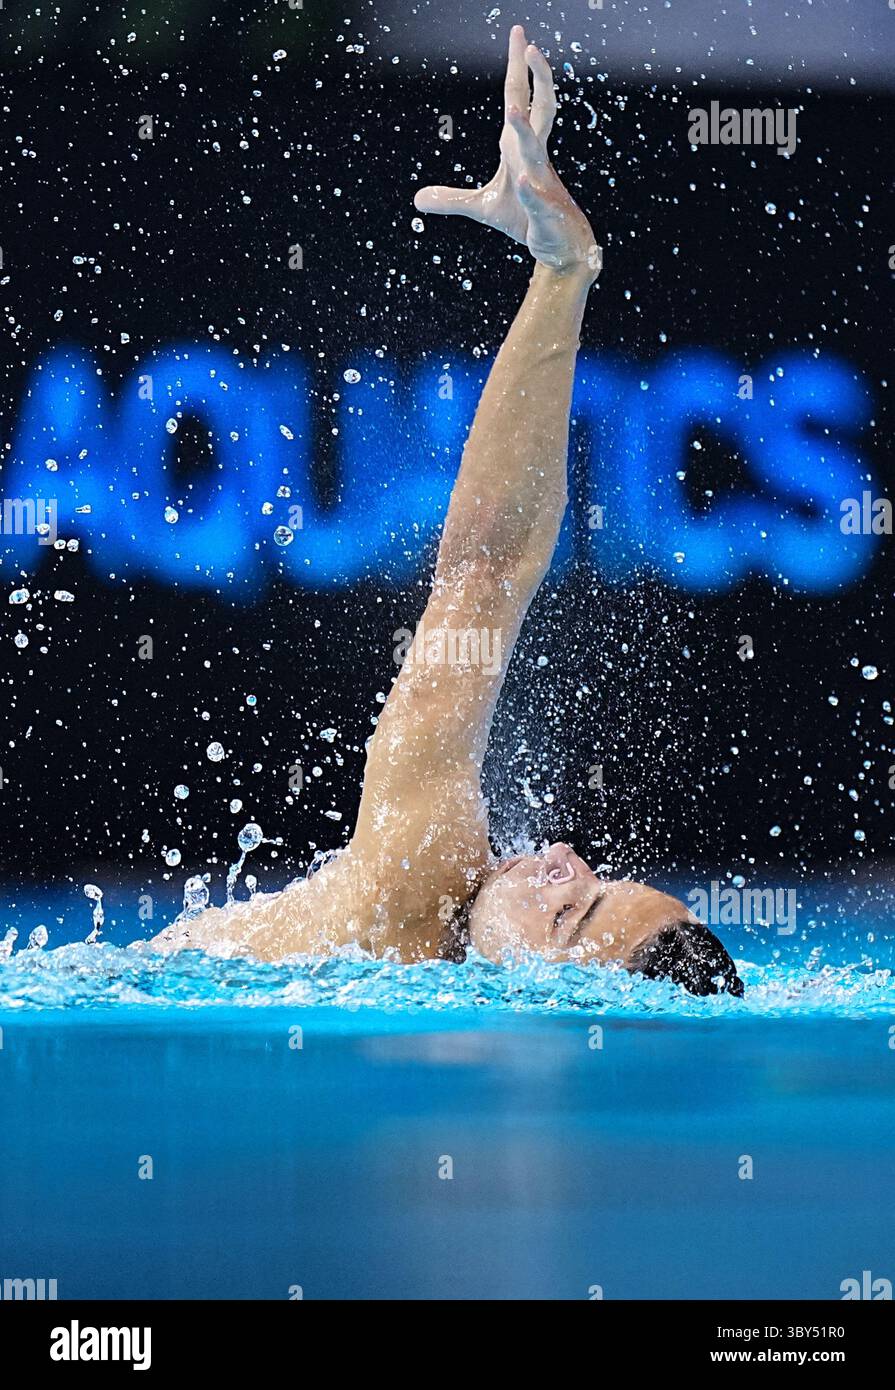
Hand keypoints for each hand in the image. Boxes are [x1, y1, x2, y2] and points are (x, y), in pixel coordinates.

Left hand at [414, 25, 600, 278]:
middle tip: (530, 46)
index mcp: (521, 148)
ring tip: (511, 111)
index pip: (520, 99)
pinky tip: (521, 183)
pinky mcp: (544, 212)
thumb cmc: (527, 219)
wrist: (560, 247)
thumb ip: (452, 199)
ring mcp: (542, 183)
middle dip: (536, 79)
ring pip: (535, 151)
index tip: (520, 36)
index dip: (519, 68)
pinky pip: (536, 199)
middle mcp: (534, 158)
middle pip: (539, 110)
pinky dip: (529, 192)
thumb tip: (418, 199)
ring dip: (524, 131)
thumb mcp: (483, 208)